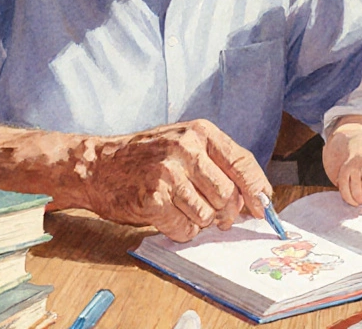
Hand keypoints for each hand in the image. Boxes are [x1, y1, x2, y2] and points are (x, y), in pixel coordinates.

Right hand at [84, 119, 270, 241]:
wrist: (97, 166)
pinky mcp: (152, 198)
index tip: (264, 208)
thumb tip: (256, 199)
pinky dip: (179, 230)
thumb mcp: (184, 144)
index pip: (242, 162)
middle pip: (228, 195)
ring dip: (198, 221)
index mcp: (200, 132)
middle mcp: (186, 148)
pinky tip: (166, 215)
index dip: (257, 190)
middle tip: (213, 215)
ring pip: (207, 215)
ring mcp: (168, 172)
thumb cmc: (146, 158)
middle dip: (225, 213)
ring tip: (180, 207)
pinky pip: (184, 228)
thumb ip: (218, 165)